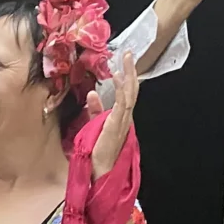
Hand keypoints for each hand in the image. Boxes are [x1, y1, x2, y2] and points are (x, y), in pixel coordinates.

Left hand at [92, 51, 138, 175]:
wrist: (99, 169)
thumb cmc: (97, 151)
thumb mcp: (94, 124)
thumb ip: (94, 109)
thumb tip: (92, 93)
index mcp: (120, 117)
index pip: (127, 94)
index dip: (128, 77)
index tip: (125, 62)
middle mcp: (125, 117)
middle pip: (131, 90)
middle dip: (131, 71)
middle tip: (129, 54)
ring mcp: (122, 120)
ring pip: (129, 93)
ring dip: (128, 75)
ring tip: (126, 59)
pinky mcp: (116, 123)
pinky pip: (121, 103)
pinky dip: (120, 88)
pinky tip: (117, 76)